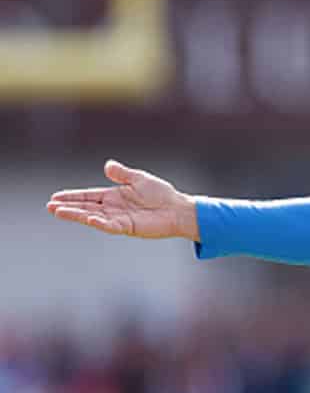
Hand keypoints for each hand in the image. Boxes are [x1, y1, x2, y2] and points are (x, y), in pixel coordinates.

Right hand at [46, 160, 199, 241]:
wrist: (178, 209)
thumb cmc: (161, 194)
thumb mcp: (139, 179)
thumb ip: (122, 174)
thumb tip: (106, 165)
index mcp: (114, 195)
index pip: (88, 195)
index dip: (72, 197)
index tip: (55, 197)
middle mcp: (113, 208)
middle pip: (86, 207)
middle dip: (68, 207)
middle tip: (49, 206)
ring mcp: (119, 218)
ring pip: (93, 217)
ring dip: (76, 215)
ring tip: (58, 212)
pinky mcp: (128, 227)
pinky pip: (111, 225)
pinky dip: (100, 222)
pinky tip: (89, 219)